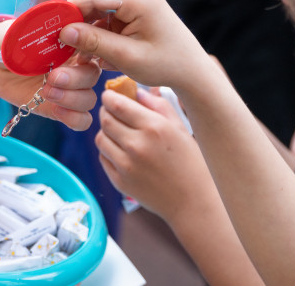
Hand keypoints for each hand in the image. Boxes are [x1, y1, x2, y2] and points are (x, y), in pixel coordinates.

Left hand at [0, 20, 101, 130]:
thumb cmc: (8, 41)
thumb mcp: (18, 30)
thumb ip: (35, 29)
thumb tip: (48, 26)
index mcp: (73, 43)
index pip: (94, 44)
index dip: (90, 46)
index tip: (71, 45)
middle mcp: (76, 66)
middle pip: (93, 75)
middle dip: (75, 78)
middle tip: (53, 76)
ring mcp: (70, 89)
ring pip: (89, 98)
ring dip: (72, 98)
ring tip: (47, 92)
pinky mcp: (60, 108)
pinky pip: (81, 120)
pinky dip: (74, 118)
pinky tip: (56, 110)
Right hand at [60, 0, 212, 88]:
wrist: (191, 68)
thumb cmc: (165, 65)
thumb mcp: (127, 58)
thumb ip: (94, 42)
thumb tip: (64, 31)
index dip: (67, 12)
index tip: (49, 32)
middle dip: (76, 23)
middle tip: (61, 46)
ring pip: (97, 7)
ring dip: (87, 29)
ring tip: (82, 54)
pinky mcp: (134, 2)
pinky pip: (106, 13)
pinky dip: (98, 31)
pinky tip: (97, 50)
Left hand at [95, 87, 215, 218]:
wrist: (193, 202)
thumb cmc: (191, 162)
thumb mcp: (181, 128)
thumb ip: (158, 106)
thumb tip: (137, 92)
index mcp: (154, 128)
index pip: (117, 104)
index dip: (109, 97)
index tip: (110, 96)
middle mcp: (137, 145)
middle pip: (105, 120)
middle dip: (106, 112)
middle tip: (112, 111)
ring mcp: (126, 166)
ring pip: (100, 138)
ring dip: (106, 131)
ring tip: (118, 132)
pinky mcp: (119, 182)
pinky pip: (103, 158)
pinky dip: (108, 150)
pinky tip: (121, 151)